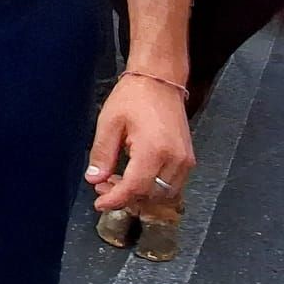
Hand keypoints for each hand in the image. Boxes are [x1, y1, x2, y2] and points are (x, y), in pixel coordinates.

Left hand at [84, 74, 194, 211]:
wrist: (160, 79)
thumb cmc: (134, 96)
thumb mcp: (109, 123)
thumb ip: (101, 155)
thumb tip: (95, 180)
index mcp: (154, 150)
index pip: (134, 188)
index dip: (115, 200)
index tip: (100, 204)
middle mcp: (175, 159)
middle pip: (150, 195)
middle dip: (125, 197)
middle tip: (103, 187)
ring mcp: (185, 160)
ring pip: (163, 194)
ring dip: (140, 194)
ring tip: (117, 181)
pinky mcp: (188, 158)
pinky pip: (172, 184)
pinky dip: (154, 187)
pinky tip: (135, 176)